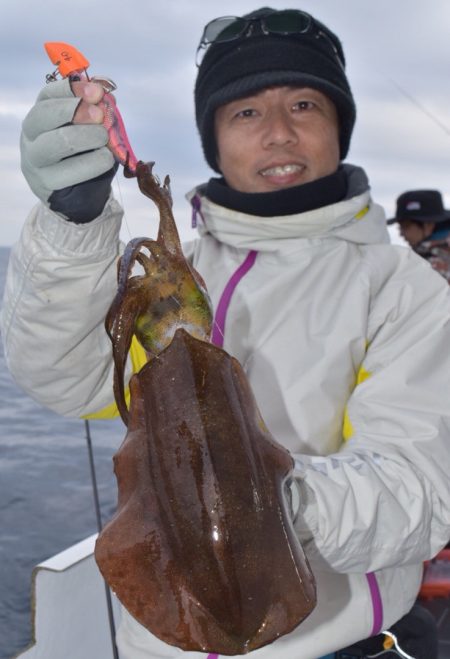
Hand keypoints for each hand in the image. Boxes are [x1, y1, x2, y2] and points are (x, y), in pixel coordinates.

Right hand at [20, 78, 116, 222]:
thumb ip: (98, 113)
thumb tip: (107, 98)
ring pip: (53, 144)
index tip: (96, 92)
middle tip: (100, 116)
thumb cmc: (85, 155)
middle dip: (76, 112)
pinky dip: (90, 164)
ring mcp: (35, 160)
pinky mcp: (46, 184)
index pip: (48, 95)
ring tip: (104, 139)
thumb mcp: (92, 131)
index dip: (72, 90)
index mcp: (41, 116)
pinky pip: (65, 173)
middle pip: (44, 116)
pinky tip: (105, 159)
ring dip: (84, 137)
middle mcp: (31, 135)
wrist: (81, 194)